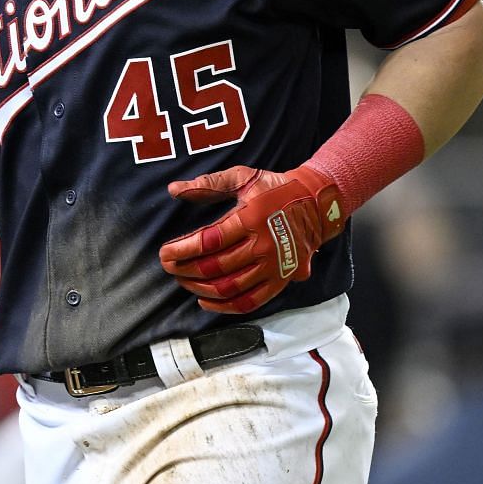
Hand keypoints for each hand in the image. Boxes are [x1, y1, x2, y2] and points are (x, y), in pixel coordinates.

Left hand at [157, 165, 345, 314]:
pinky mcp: (280, 280)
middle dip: (185, 270)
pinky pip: (250, 302)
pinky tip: (204, 300)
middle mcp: (264, 246)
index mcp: (252, 219)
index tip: (164, 253)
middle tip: (169, 266)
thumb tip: (174, 189)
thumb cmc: (275, 188)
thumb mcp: (243, 177)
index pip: (209, 241)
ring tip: (182, 280)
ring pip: (229, 287)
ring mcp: (273, 267)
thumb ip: (208, 184)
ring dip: (199, 288)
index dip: (183, 250)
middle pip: (216, 267)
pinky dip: (224, 306)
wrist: (317, 204)